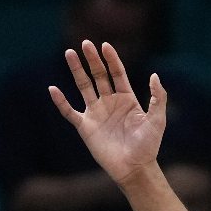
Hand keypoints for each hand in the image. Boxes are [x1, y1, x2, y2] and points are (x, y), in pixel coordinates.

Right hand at [49, 40, 167, 184]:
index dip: (111, 59)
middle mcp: (110, 103)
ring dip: (76, 71)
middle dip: (92, 60)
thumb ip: (157, 98)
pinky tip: (53, 89)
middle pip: (99, 76)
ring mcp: (96, 113)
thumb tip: (155, 75)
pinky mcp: (85, 127)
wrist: (135, 167)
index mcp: (127, 99)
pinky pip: (69, 111)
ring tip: (69, 53)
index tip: (105, 45)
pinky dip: (61, 101)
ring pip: (84, 87)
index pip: (117, 74)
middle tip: (85, 43)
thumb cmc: (148, 145)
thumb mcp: (157, 119)